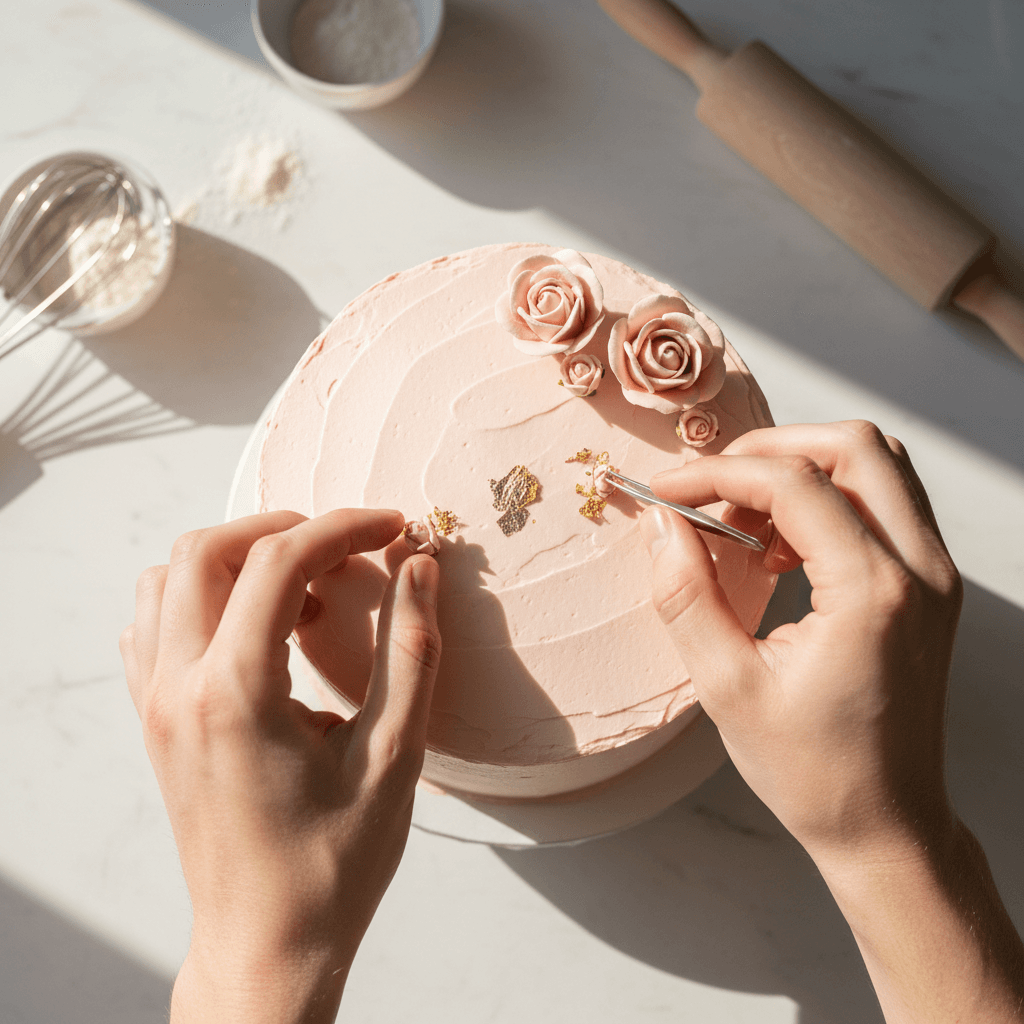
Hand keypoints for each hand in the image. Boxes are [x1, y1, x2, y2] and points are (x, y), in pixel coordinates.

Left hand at [120, 508, 440, 1023]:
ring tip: (303, 592)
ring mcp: (155, 704)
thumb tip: (419, 569)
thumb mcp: (393, 756)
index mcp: (236, 693)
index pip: (281, 561)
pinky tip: (255, 629)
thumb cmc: (333, 863)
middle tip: (349, 550)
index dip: (345, 528)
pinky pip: (152, 626)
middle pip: (209, 549)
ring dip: (237, 560)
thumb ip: (411, 651)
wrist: (267, 942)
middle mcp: (179, 688)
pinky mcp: (154, 722)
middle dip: (285, 529)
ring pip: (169, 579)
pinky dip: (200, 598)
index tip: (393, 528)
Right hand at [642, 421, 1022, 1021]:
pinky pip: (883, 505)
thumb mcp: (727, 687)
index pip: (793, 485)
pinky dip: (826, 502)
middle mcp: (920, 571)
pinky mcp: (930, 587)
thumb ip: (685, 595)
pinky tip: (777, 549)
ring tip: (742, 520)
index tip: (667, 490)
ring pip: (877, 466)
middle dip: (770, 450)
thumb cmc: (813, 771)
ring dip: (802, 471)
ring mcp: (935, 576)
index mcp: (872, 593)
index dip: (717, 474)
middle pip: (855, 446)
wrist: (886, 823)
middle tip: (711, 486)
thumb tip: (660, 525)